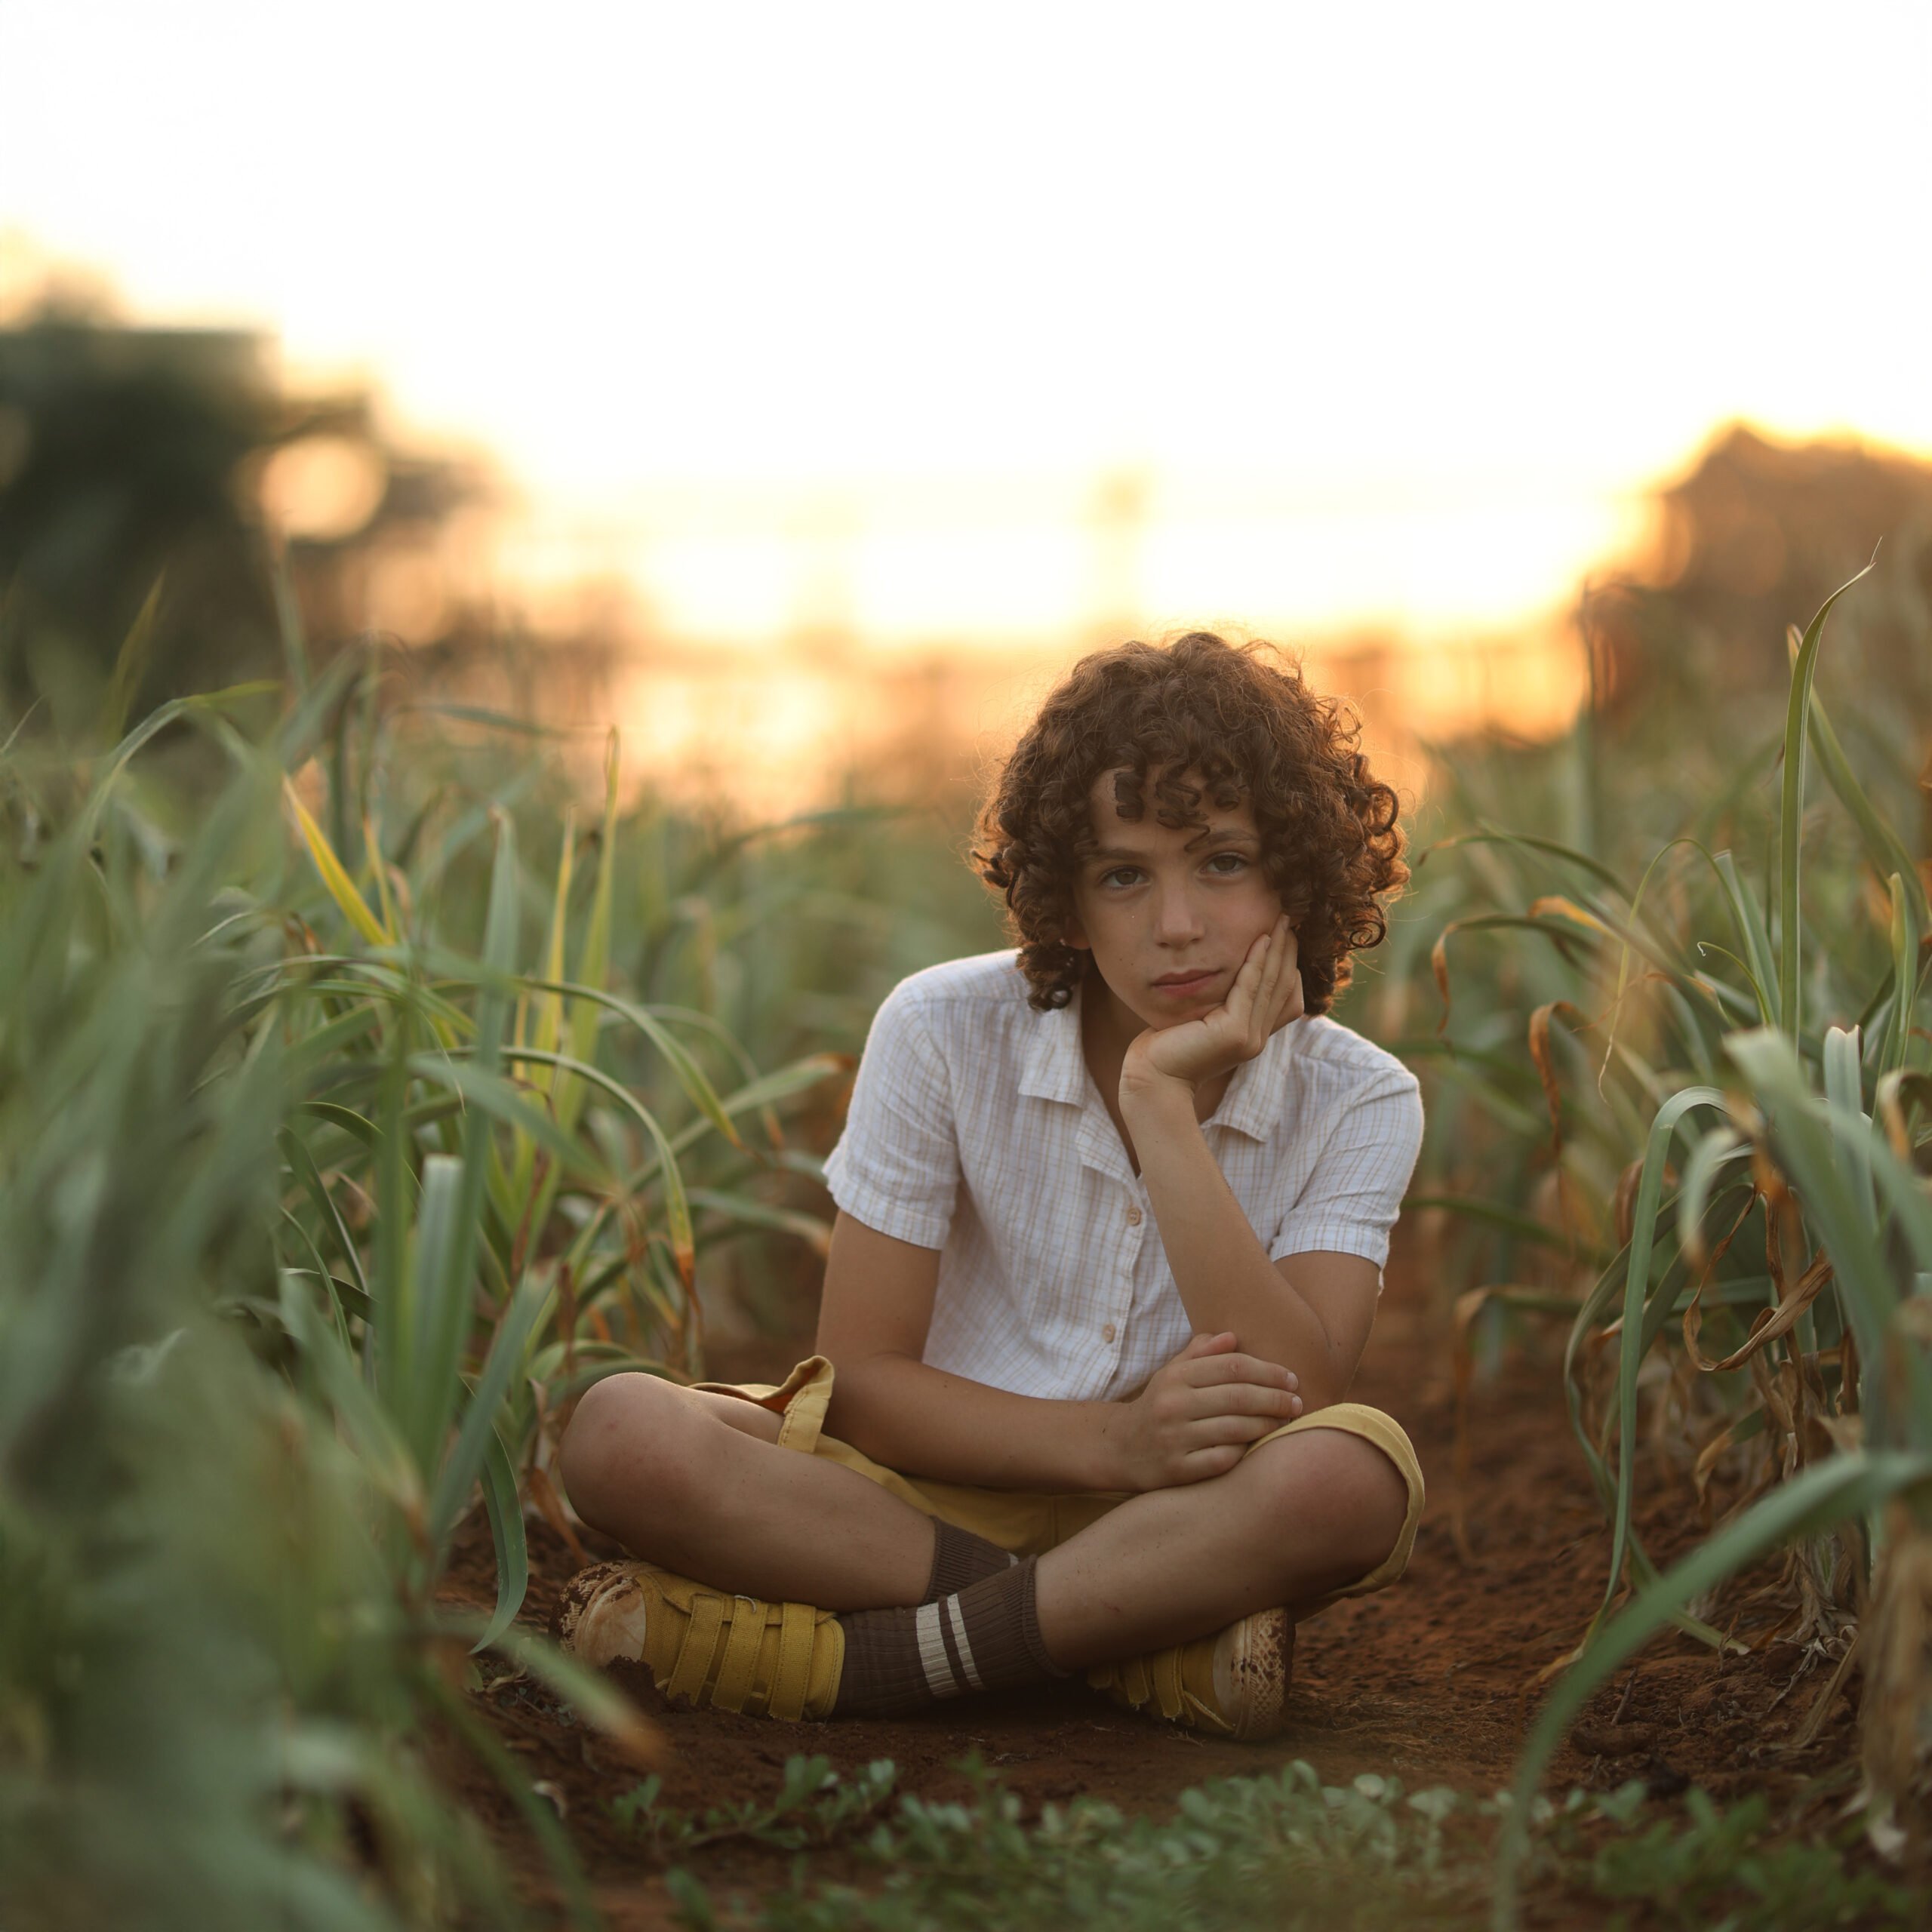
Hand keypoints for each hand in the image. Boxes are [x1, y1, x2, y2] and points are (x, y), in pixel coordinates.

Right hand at [1102, 1331, 1303, 1490]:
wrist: (1120, 1448)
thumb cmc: (1159, 1405)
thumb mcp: (1172, 1373)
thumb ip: (1201, 1353)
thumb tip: (1232, 1336)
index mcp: (1175, 1376)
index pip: (1233, 1367)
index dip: (1269, 1371)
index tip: (1292, 1379)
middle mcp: (1172, 1405)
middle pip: (1239, 1397)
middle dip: (1276, 1399)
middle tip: (1297, 1403)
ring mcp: (1174, 1438)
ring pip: (1235, 1428)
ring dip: (1268, 1425)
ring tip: (1286, 1422)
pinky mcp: (1177, 1469)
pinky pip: (1223, 1458)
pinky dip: (1245, 1451)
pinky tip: (1258, 1447)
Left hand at [1124, 913, 1304, 1095]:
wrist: (1151, 1077)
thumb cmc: (1167, 1046)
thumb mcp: (1202, 1019)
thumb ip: (1220, 1002)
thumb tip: (1227, 972)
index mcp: (1253, 1036)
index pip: (1284, 996)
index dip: (1289, 964)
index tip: (1287, 933)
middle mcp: (1257, 1039)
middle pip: (1283, 986)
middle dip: (1288, 950)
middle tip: (1290, 917)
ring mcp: (1249, 1037)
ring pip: (1270, 984)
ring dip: (1278, 949)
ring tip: (1281, 920)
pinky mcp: (1234, 1033)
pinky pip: (1249, 989)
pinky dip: (1256, 962)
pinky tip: (1261, 939)